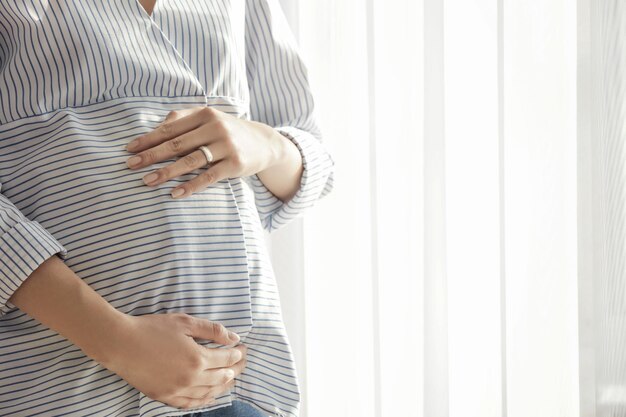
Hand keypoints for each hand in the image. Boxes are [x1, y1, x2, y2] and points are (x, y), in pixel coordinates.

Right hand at [97, 312, 246, 409]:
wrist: (120, 344)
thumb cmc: (151, 329)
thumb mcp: (184, 322)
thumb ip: (212, 330)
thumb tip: (234, 337)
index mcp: (197, 358)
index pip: (226, 359)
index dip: (237, 354)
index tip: (242, 349)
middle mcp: (190, 378)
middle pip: (221, 377)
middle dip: (235, 369)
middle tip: (242, 362)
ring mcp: (177, 390)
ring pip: (208, 393)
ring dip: (223, 386)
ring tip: (231, 379)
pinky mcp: (164, 397)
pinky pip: (190, 404)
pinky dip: (203, 400)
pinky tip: (210, 396)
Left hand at [125, 106, 290, 198]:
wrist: (265, 143)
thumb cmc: (230, 132)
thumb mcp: (210, 119)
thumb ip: (184, 119)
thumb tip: (157, 127)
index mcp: (205, 114)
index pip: (170, 128)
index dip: (148, 139)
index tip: (129, 149)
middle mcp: (216, 127)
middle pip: (177, 144)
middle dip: (151, 156)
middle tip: (130, 166)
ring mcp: (226, 146)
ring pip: (190, 161)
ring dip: (166, 172)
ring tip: (147, 181)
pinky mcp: (235, 164)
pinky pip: (208, 177)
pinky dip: (191, 186)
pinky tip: (175, 193)